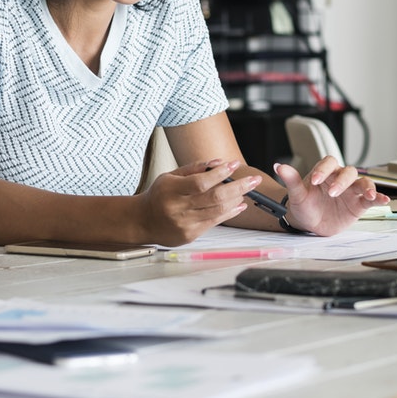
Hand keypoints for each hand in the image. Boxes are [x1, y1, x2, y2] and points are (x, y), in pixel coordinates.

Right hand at [137, 159, 260, 245]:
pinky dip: (230, 212)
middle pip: (214, 197)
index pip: (200, 182)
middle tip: (254, 180)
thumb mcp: (171, 176)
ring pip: (217, 211)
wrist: (143, 221)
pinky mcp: (191, 235)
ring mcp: (185, 223)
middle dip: (238, 187)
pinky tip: (239, 204)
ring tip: (248, 190)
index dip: (219, 173)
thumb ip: (194, 168)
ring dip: (236, 199)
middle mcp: (178, 208)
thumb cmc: (159, 195)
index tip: (234, 164)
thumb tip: (219, 162)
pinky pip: (215, 222)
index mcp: (171, 190)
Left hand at [275, 156, 387, 236]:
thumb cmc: (304, 205)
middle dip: (342, 181)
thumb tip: (279, 166)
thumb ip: (291, 180)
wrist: (309, 223)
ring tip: (367, 195)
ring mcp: (351, 191)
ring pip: (363, 183)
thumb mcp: (297, 195)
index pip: (328, 163)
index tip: (315, 181)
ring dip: (367, 188)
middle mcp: (340, 179)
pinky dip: (378, 198)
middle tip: (332, 193)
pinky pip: (371, 199)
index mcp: (325, 172)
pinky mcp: (359, 204)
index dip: (323, 170)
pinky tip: (384, 200)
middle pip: (348, 172)